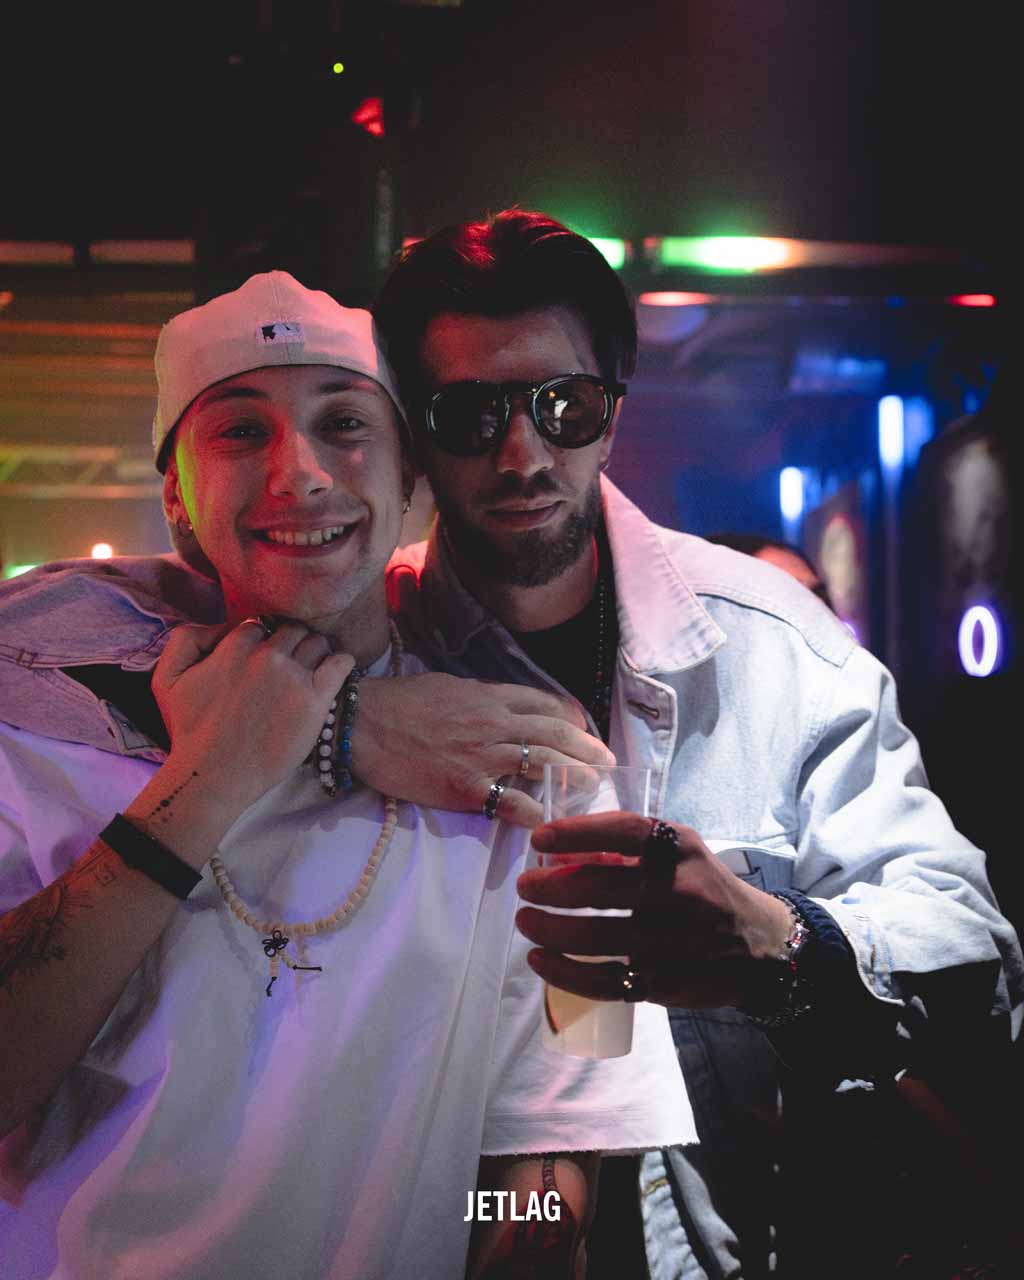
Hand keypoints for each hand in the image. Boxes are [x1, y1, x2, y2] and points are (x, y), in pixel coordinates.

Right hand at [152, 618, 353, 811]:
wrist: (213, 776)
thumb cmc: (189, 732)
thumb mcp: (166, 679)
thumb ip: (186, 640)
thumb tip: (220, 627)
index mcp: (235, 647)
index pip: (260, 624)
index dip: (261, 639)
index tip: (262, 657)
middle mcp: (267, 656)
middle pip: (293, 630)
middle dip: (290, 643)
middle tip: (289, 665)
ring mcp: (294, 677)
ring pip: (318, 643)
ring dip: (315, 652)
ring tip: (311, 670)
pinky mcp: (316, 701)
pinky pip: (341, 663)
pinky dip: (340, 663)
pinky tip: (332, 674)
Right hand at [352, 674, 615, 824]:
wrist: (363, 725)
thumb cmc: (399, 702)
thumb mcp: (448, 686)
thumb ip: (481, 697)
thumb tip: (503, 705)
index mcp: (488, 696)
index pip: (544, 703)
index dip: (570, 716)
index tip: (583, 728)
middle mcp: (494, 723)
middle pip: (553, 733)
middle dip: (585, 747)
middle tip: (607, 760)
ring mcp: (482, 757)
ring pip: (542, 764)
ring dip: (573, 776)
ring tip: (593, 786)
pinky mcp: (466, 788)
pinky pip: (511, 802)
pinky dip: (536, 813)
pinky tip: (552, 821)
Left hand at [515, 812, 794, 1008]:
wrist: (761, 948)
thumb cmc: (706, 889)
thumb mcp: (681, 854)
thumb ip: (628, 851)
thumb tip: (561, 854)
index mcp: (680, 851)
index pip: (624, 832)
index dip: (576, 833)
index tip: (539, 837)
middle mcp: (679, 892)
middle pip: (600, 888)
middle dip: (550, 887)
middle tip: (525, 886)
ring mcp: (671, 941)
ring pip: (594, 938)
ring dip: (548, 930)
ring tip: (526, 921)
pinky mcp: (663, 982)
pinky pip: (602, 980)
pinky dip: (564, 972)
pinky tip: (540, 960)